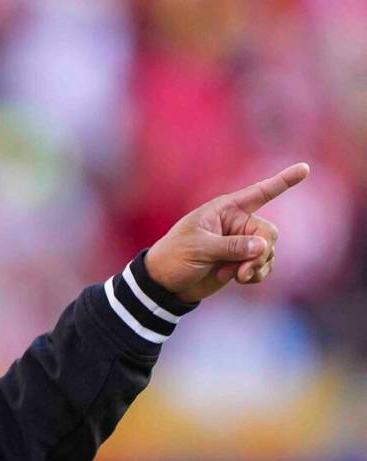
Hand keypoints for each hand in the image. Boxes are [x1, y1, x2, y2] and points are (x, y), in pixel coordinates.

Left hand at [144, 162, 309, 303]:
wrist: (164, 283)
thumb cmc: (174, 257)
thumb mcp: (199, 249)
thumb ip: (231, 246)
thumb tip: (263, 246)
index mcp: (225, 210)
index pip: (259, 192)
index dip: (283, 181)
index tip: (305, 168)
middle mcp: (237, 223)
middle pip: (269, 234)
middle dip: (260, 254)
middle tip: (241, 271)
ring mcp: (241, 244)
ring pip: (268, 252)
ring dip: (256, 267)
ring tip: (233, 276)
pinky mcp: (241, 262)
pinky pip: (264, 266)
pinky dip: (256, 275)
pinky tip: (238, 280)